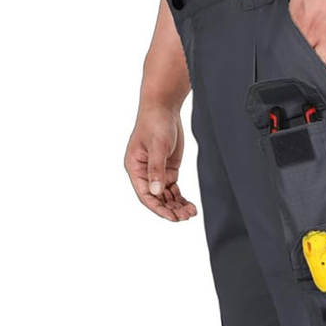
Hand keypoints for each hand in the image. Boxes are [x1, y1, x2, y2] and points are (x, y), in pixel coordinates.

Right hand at [124, 104, 196, 221]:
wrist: (164, 108)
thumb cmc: (156, 123)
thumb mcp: (157, 146)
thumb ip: (156, 170)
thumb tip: (156, 192)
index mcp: (134, 168)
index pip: (145, 195)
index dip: (158, 208)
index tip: (172, 217)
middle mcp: (144, 174)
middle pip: (157, 199)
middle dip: (170, 209)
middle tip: (185, 217)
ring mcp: (156, 173)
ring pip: (166, 196)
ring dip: (177, 206)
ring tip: (191, 213)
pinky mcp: (168, 170)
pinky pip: (173, 190)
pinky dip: (181, 198)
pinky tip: (190, 206)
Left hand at [241, 0, 325, 81]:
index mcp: (297, 16)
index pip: (287, 43)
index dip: (284, 54)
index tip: (281, 64)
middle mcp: (313, 31)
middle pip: (301, 58)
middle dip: (296, 70)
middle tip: (293, 84)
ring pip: (319, 66)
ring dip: (313, 78)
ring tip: (308, 92)